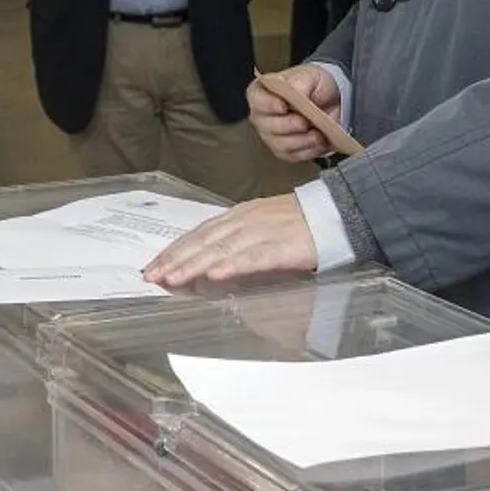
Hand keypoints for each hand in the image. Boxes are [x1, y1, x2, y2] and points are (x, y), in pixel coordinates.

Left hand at [142, 194, 318, 287]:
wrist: (337, 212)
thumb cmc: (299, 223)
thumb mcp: (259, 225)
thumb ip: (235, 240)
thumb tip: (207, 261)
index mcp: (237, 217)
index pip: (198, 233)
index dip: (174, 250)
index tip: (154, 265)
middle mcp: (244, 221)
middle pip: (203, 241)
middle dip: (175, 259)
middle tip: (152, 275)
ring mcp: (262, 232)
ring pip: (221, 249)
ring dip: (194, 264)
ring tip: (173, 278)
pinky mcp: (282, 246)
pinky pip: (253, 257)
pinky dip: (232, 265)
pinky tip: (214, 275)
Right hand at [248, 64, 343, 162]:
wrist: (331, 99)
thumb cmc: (314, 85)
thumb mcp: (309, 75)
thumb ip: (300, 81)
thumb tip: (296, 91)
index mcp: (263, 92)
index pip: (256, 99)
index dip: (267, 105)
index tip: (283, 106)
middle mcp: (263, 116)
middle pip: (266, 126)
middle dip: (288, 125)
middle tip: (305, 121)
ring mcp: (273, 135)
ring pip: (280, 144)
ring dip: (301, 141)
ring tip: (317, 134)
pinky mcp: (285, 150)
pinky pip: (293, 155)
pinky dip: (308, 151)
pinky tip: (319, 142)